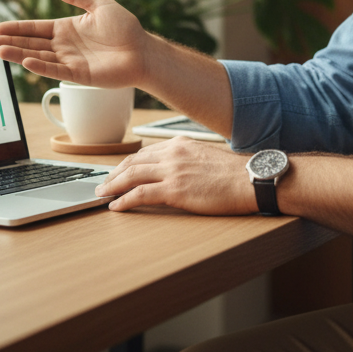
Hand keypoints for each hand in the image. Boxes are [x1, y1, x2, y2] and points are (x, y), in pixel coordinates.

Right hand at [0, 0, 148, 87]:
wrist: (143, 50)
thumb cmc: (125, 27)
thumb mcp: (99, 4)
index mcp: (66, 28)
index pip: (35, 28)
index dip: (16, 28)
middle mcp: (64, 46)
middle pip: (30, 43)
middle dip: (9, 41)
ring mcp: (69, 61)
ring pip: (37, 57)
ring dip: (18, 54)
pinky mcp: (79, 74)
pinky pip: (55, 70)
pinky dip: (40, 66)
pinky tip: (26, 61)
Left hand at [96, 137, 257, 214]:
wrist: (250, 179)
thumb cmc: (234, 173)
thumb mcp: (206, 156)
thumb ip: (187, 160)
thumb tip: (175, 171)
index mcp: (180, 144)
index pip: (145, 153)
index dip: (127, 163)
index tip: (118, 171)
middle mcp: (173, 153)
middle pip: (133, 162)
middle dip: (114, 174)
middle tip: (103, 184)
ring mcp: (173, 171)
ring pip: (132, 176)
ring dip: (113, 186)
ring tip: (102, 195)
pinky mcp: (175, 190)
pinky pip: (141, 194)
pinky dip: (125, 200)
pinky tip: (116, 206)